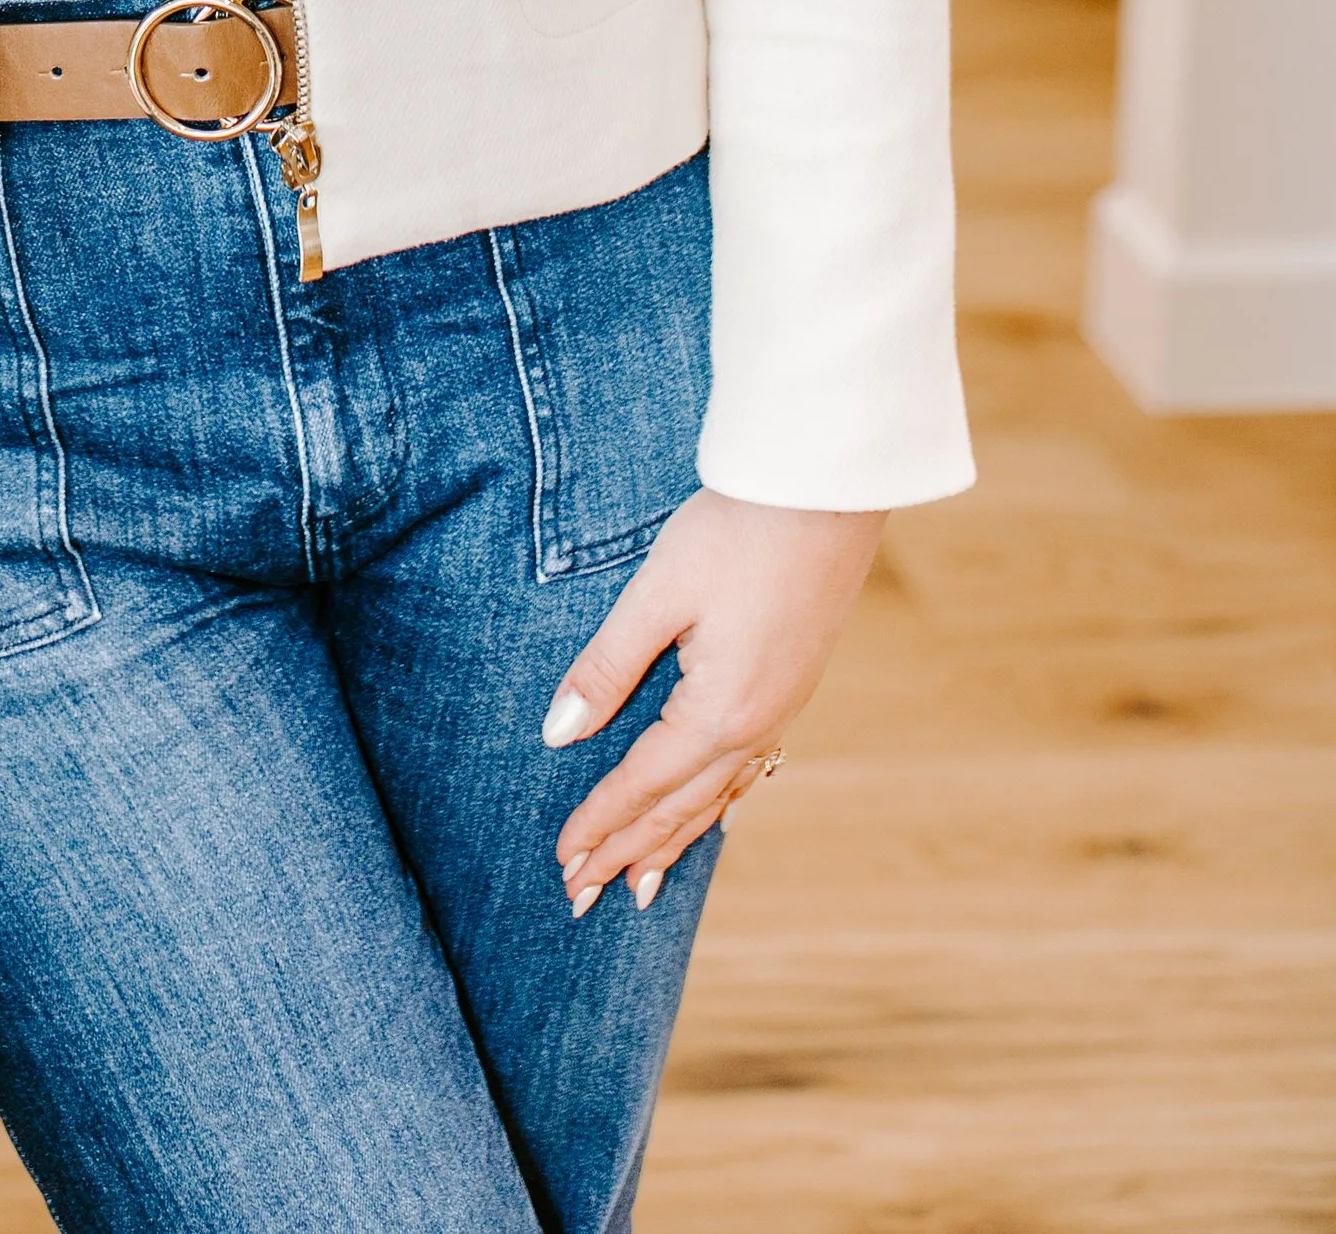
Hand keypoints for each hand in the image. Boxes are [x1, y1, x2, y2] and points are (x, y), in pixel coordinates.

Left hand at [543, 486, 884, 911]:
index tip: (562, 862)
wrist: (827, 488)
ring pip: (718, 796)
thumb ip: (606, 667)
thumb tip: (558, 734)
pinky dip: (717, 804)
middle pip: (680, 807)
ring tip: (642, 885)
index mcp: (720, 711)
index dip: (598, 824)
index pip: (642, 784)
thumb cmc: (737, 531)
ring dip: (674, 840)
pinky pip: (748, 769)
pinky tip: (711, 815)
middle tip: (582, 897)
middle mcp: (757, 725)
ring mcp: (782, 708)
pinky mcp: (793, 685)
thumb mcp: (657, 594)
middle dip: (629, 852)